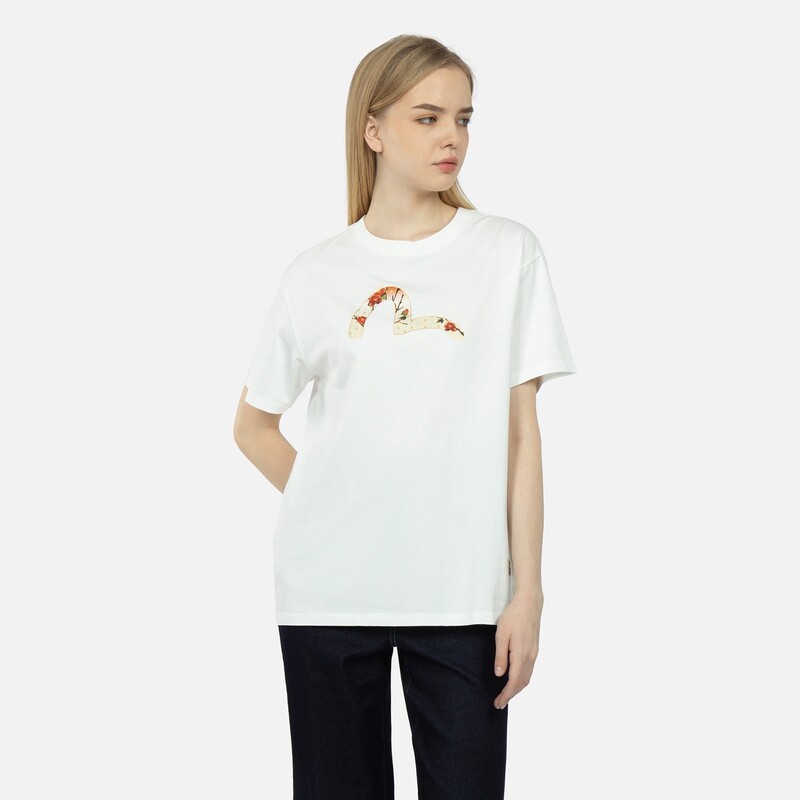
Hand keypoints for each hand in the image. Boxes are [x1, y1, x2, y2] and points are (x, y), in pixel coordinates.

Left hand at [493, 593, 542, 709]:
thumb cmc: (513, 617)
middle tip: (499, 703)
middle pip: (522, 683)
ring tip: (506, 694)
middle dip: (511, 695)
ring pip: (527, 677)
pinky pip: (529, 670)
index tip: (498, 703)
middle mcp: (530, 657)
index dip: (506, 695)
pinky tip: (515, 679)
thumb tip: (499, 674)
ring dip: (517, 688)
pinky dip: (521, 679)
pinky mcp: (534, 649)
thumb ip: (500, 655)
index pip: (513, 681)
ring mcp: (534, 653)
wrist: (529, 604)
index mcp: (521, 654)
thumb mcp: (502, 634)